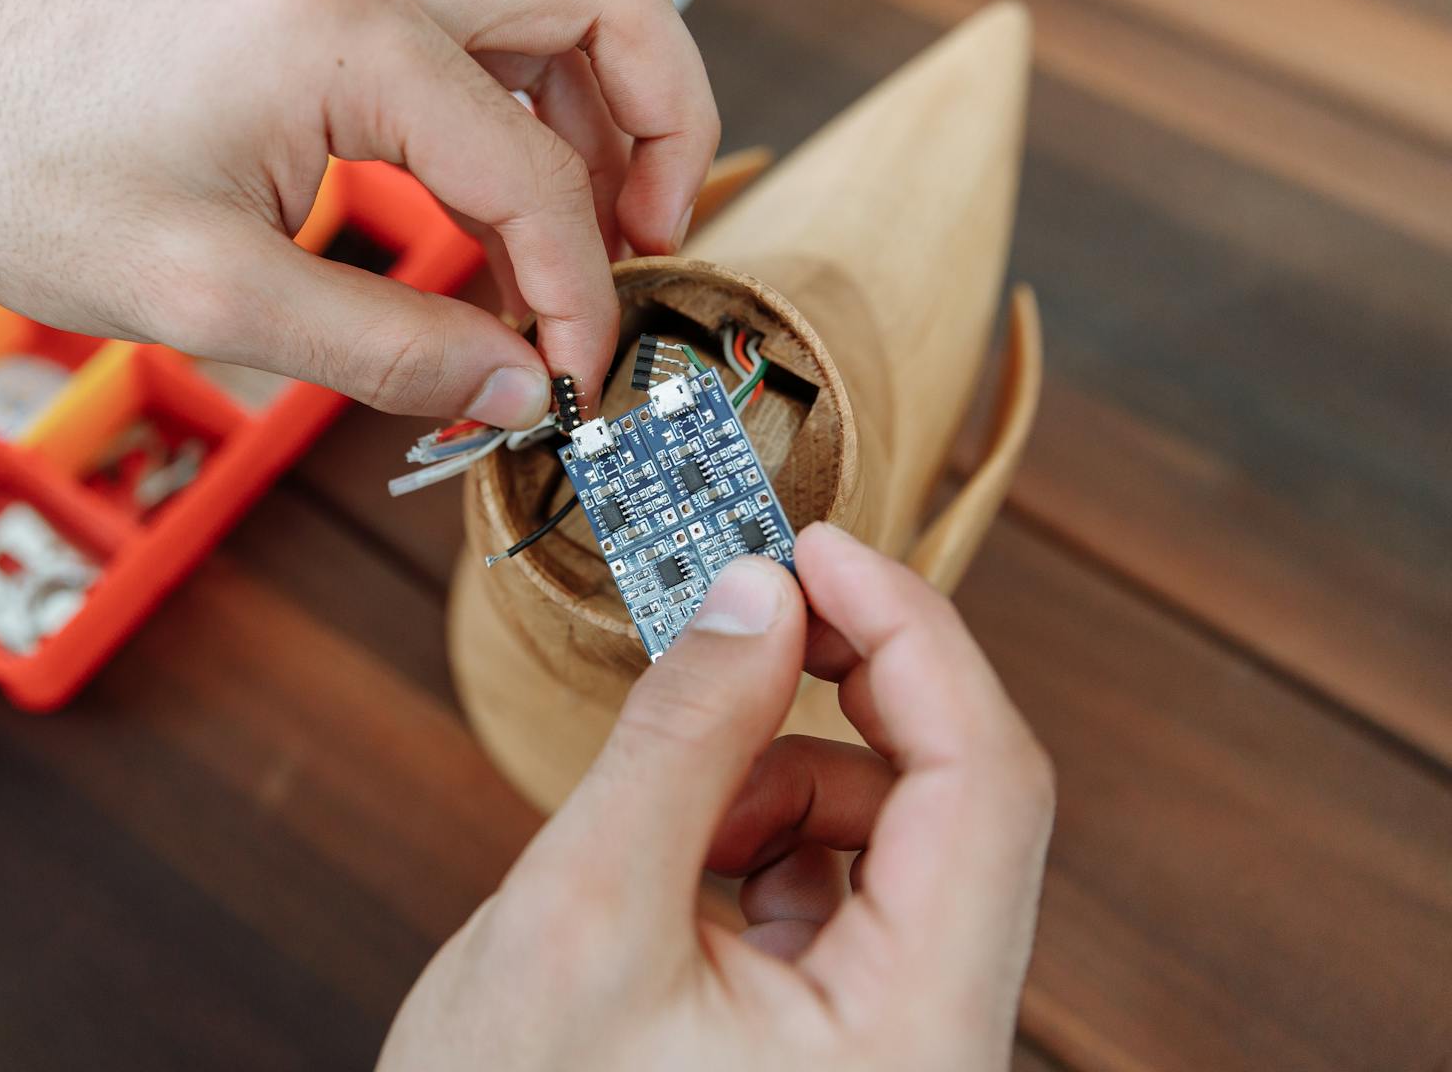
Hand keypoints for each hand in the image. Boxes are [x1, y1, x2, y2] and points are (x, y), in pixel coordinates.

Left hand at [0, 0, 718, 424]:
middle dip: (662, 122)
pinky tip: (488, 199)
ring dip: (598, 105)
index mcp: (345, 25)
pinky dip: (518, 95)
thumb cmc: (21, 180)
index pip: (537, 161)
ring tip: (573, 238)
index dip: (580, 283)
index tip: (571, 375)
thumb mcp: (209, 299)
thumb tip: (520, 386)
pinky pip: (473, 10)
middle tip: (643, 245)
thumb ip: (389, 350)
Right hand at [379, 523, 1054, 1071]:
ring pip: (900, 833)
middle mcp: (939, 1043)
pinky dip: (770, 830)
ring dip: (791, 772)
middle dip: (849, 690)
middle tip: (754, 609)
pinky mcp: (849, 1028)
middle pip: (962, 800)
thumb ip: (683, 738)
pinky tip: (688, 863)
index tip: (817, 549)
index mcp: (914, 1038)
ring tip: (677, 816)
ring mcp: (900, 1040)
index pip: (988, 784)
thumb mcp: (583, 912)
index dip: (914, 636)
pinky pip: (850, 880)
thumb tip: (758, 594)